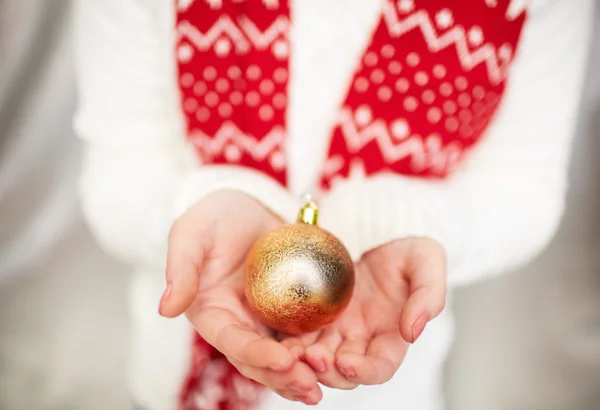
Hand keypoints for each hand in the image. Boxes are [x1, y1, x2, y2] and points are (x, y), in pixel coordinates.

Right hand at [159, 190, 322, 404]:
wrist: (249, 204)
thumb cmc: (215, 216)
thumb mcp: (192, 233)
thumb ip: (181, 268)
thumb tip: (166, 309)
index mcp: (213, 313)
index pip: (232, 341)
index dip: (255, 354)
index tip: (282, 360)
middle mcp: (239, 323)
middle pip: (259, 360)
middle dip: (283, 377)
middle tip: (310, 386)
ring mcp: (267, 319)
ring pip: (285, 356)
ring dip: (303, 374)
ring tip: (325, 384)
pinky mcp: (292, 310)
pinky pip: (306, 334)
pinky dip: (320, 349)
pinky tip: (340, 359)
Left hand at [281, 237, 446, 389]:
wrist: (379, 227)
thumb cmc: (409, 245)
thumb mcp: (427, 262)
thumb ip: (428, 296)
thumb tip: (413, 332)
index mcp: (391, 335)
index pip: (381, 366)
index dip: (366, 371)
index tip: (349, 364)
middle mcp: (361, 339)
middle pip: (343, 370)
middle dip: (329, 371)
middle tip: (313, 359)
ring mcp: (336, 328)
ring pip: (317, 357)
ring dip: (303, 362)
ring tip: (290, 354)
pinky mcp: (314, 313)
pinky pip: (298, 333)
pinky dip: (288, 341)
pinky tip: (277, 337)